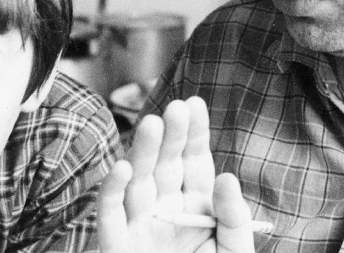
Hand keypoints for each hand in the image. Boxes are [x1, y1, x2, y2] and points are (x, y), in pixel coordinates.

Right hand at [98, 97, 254, 252]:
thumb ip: (233, 218)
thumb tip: (227, 177)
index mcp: (196, 206)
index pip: (195, 162)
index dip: (193, 134)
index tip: (193, 104)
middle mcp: (166, 209)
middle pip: (165, 164)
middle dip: (170, 136)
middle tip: (175, 109)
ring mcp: (140, 225)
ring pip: (137, 181)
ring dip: (141, 153)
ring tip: (151, 124)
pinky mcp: (117, 245)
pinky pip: (110, 215)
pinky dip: (111, 191)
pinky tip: (122, 168)